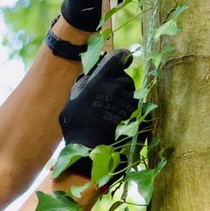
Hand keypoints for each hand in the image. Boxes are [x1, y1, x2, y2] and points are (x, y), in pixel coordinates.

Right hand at [57, 50, 138, 179]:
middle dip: (117, 84)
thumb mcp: (70, 104)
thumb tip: (90, 73)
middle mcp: (118, 88)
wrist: (92, 154)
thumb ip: (81, 85)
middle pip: (124, 77)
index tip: (122, 58)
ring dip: (123, 99)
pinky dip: (129, 112)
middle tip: (107, 98)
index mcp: (100, 81)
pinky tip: (118, 122)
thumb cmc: (76, 130)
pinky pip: (136, 108)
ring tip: (110, 114)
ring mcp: (130, 102)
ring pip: (131, 93)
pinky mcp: (139, 115)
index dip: (121, 56)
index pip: (117, 58)